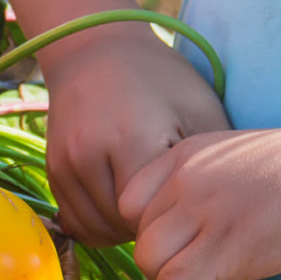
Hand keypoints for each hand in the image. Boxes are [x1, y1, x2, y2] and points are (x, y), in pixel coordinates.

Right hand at [43, 24, 230, 245]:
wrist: (95, 47)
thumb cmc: (160, 77)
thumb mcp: (200, 109)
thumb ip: (211, 162)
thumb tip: (227, 209)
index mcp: (131, 140)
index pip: (153, 214)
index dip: (175, 219)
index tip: (192, 208)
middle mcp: (89, 155)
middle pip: (123, 226)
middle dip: (150, 228)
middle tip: (174, 213)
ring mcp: (65, 163)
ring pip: (96, 229)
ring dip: (124, 231)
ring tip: (149, 212)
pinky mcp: (53, 169)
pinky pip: (75, 220)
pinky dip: (100, 226)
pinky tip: (123, 213)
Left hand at [116, 127, 280, 279]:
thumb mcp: (240, 155)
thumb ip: (204, 178)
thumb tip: (183, 218)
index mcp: (186, 153)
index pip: (129, 198)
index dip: (148, 227)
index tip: (178, 241)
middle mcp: (185, 180)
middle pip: (137, 234)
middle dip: (162, 258)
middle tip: (195, 268)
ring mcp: (202, 214)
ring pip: (149, 262)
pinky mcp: (223, 251)